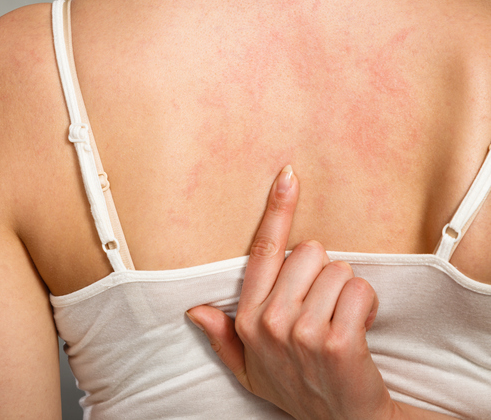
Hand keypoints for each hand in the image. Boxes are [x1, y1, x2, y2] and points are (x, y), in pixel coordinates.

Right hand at [187, 166, 392, 419]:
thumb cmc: (300, 388)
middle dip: (324, 274)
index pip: (262, 251)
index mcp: (248, 319)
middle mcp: (269, 322)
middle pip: (309, 253)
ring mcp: (301, 332)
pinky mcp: (336, 341)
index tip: (288, 175)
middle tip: (324, 307)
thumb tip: (194, 310)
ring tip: (341, 321)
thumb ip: (222, 337)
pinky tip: (359, 329)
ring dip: (348, 292)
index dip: (277, 210)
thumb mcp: (251, 369)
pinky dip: (368, 306)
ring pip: (339, 270)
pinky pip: (359, 291)